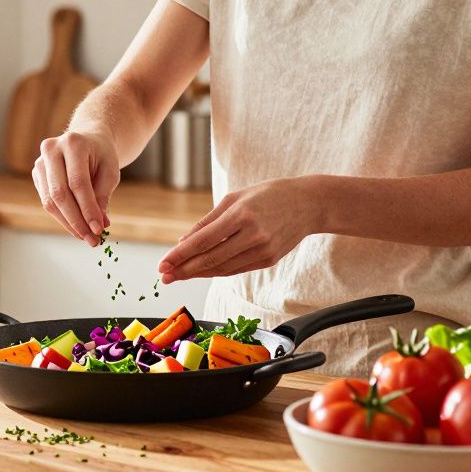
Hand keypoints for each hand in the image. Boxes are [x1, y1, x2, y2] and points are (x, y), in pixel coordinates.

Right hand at [32, 131, 120, 246]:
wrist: (88, 140)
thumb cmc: (102, 155)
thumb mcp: (110, 172)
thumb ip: (103, 196)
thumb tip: (99, 225)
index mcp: (73, 143)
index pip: (78, 182)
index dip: (87, 208)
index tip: (99, 229)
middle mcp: (51, 149)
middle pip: (60, 193)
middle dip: (76, 220)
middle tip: (91, 239)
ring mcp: (40, 161)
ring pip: (50, 201)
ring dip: (68, 223)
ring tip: (86, 237)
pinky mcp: (36, 174)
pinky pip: (47, 201)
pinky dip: (62, 217)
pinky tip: (76, 226)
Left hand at [158, 177, 322, 282]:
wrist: (308, 204)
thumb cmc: (268, 194)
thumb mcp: (235, 197)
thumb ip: (208, 221)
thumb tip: (183, 242)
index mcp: (241, 214)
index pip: (203, 241)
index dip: (180, 255)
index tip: (162, 264)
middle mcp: (253, 235)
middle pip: (210, 259)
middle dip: (184, 270)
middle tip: (164, 276)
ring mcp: (263, 250)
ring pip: (223, 268)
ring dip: (198, 274)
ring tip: (177, 276)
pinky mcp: (269, 260)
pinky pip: (236, 269)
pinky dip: (216, 271)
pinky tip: (201, 272)